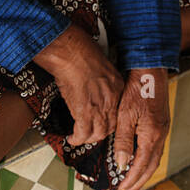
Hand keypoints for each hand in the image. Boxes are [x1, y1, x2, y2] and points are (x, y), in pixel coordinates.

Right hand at [33, 23, 123, 146]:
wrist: (71, 51)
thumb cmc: (81, 51)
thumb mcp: (99, 65)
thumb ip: (101, 79)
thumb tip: (93, 86)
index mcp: (117, 86)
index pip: (117, 111)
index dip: (108, 120)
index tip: (101, 123)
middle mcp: (111, 98)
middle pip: (110, 126)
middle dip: (99, 133)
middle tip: (90, 134)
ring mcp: (99, 106)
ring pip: (98, 133)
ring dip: (88, 138)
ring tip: (80, 137)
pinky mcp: (84, 111)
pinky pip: (82, 133)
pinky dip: (77, 138)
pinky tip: (72, 138)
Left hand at [112, 68, 169, 189]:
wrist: (150, 71)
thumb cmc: (138, 90)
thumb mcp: (126, 115)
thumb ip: (124, 141)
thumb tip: (122, 163)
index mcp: (152, 135)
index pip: (141, 165)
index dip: (131, 179)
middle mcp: (160, 135)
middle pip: (151, 165)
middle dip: (139, 181)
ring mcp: (163, 129)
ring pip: (155, 158)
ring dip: (144, 171)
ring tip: (134, 181)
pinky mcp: (161, 124)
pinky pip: (156, 148)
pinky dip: (148, 159)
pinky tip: (141, 159)